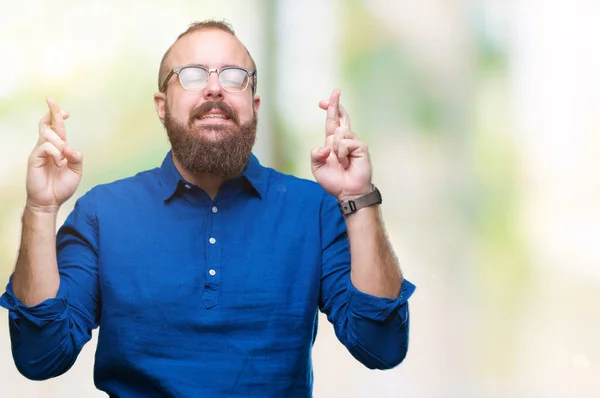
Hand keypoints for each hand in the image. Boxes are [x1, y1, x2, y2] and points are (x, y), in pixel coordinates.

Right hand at [26, 98, 82, 213]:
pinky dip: (56, 153)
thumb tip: (71, 148)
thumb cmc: (61, 187)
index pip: (56, 129)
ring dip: (60, 145)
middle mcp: (48, 148)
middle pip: (47, 124)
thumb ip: (77, 158)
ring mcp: (40, 152)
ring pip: (49, 135)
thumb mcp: (76, 171)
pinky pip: (46, 146)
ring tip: (63, 161)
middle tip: (51, 100)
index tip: (66, 112)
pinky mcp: (34, 158)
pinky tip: (59, 164)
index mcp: (58, 149)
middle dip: (51, 111)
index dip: (59, 117)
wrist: (50, 201)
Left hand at [311, 89, 371, 201]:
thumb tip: (325, 146)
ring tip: (341, 163)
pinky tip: (347, 163)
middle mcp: (344, 140)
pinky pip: (345, 143)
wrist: (347, 192)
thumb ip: (315, 154)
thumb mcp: (317, 168)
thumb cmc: (334, 181)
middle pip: (341, 117)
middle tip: (336, 92)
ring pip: (339, 132)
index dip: (330, 110)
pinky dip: (342, 154)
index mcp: (333, 142)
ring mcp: (354, 142)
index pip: (332, 122)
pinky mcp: (361, 147)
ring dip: (336, 149)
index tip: (323, 101)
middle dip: (336, 104)